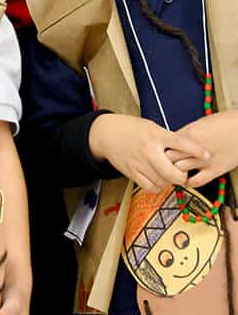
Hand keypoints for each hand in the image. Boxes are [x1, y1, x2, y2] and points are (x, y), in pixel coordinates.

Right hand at [89, 114, 209, 193]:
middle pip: (171, 172)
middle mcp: (148, 150)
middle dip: (181, 176)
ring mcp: (139, 163)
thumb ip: (167, 138)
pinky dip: (157, 186)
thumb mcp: (152, 127)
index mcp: (155, 135)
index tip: (207, 155)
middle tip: (183, 173)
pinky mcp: (132, 173)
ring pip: (162, 182)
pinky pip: (150, 187)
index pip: (179, 142)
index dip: (195, 150)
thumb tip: (187, 149)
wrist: (107, 134)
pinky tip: (157, 180)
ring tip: (168, 175)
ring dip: (169, 182)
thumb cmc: (131, 129)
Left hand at [167, 111, 237, 187]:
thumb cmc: (225, 123)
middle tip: (160, 165)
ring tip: (171, 174)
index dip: (160, 149)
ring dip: (173, 173)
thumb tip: (174, 141)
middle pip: (168, 158)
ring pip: (179, 171)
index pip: (166, 144)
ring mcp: (204, 161)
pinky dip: (188, 183)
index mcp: (189, 133)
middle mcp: (195, 148)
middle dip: (163, 161)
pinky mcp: (215, 170)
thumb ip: (186, 134)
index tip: (158, 152)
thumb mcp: (200, 123)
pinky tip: (185, 180)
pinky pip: (196, 181)